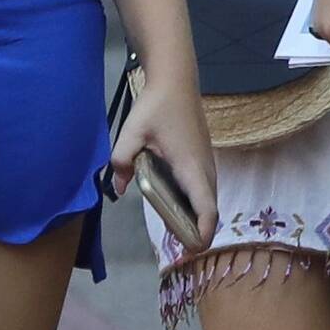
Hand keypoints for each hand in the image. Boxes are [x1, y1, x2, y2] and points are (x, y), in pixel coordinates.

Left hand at [106, 62, 215, 249]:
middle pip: (210, 211)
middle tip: (176, 249)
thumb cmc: (156, 105)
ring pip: (208, 201)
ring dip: (197, 219)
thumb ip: (122, 160)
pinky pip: (204, 191)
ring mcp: (208, 165)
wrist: (176, 80)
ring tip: (176, 233)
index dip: (202, 233)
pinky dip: (196, 206)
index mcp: (190, 167)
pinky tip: (175, 208)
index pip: (207, 209)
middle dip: (197, 232)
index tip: (191, 249)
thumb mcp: (132, 131)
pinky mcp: (204, 160)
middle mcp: (205, 170)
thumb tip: (119, 190)